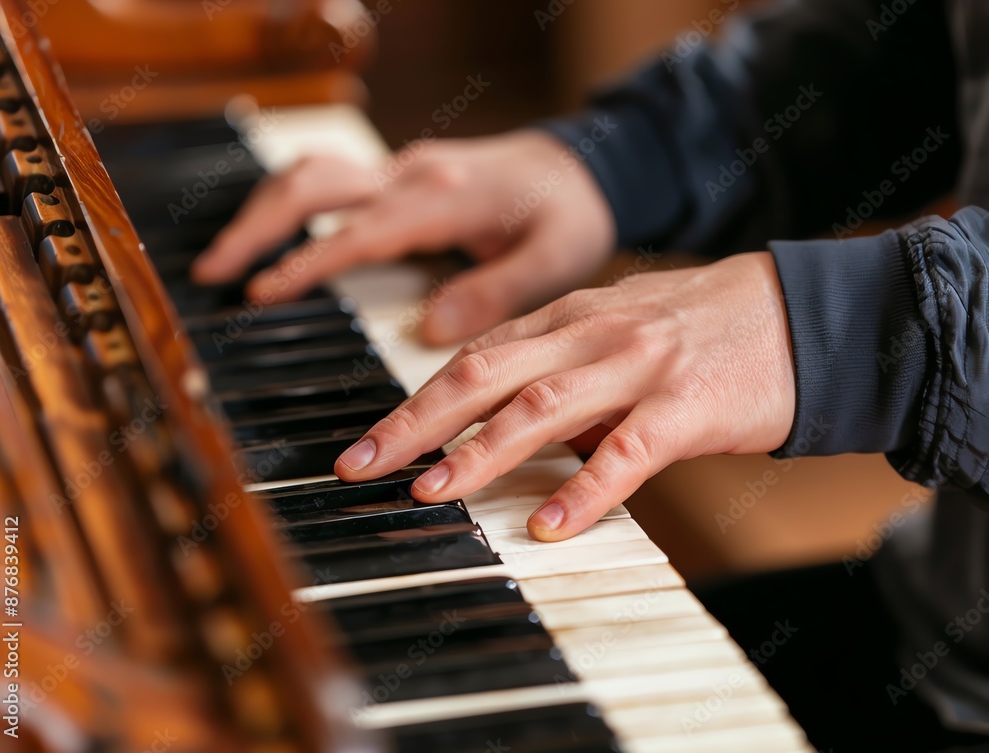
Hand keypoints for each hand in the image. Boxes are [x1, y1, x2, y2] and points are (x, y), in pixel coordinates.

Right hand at [191, 131, 615, 344]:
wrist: (585, 167)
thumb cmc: (571, 215)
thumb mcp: (554, 261)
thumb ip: (494, 293)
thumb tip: (429, 330)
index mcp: (445, 197)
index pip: (360, 230)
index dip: (307, 260)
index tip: (261, 293)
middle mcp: (415, 175)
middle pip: (315, 184)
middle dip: (257, 225)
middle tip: (214, 272)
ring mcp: (405, 170)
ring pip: (315, 174)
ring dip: (264, 210)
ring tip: (227, 258)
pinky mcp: (402, 176)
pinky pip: (334, 181)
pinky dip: (293, 206)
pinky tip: (276, 235)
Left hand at [335, 252, 795, 540]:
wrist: (799, 312)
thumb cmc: (701, 327)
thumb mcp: (617, 329)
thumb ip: (558, 366)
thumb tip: (504, 420)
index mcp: (568, 317)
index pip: (474, 357)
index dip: (416, 401)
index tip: (369, 442)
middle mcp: (591, 335)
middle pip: (484, 375)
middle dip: (415, 423)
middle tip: (361, 466)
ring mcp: (638, 367)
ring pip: (541, 408)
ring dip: (479, 452)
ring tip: (433, 490)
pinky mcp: (687, 406)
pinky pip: (628, 452)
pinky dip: (586, 490)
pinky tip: (550, 526)